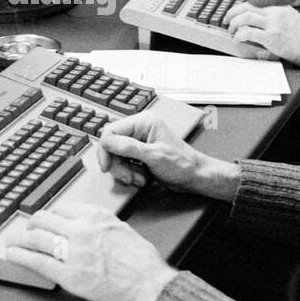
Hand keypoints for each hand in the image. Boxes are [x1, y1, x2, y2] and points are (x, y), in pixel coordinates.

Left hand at [4, 203, 176, 300]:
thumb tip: (84, 225)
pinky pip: (37, 262)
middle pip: (43, 219)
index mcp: (96, 216)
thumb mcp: (122, 229)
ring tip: (14, 243)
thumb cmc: (142, 262)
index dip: (49, 216)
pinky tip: (13, 256)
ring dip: (20, 240)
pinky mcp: (69, 275)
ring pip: (35, 238)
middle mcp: (82, 230)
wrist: (150, 285)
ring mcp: (74, 252)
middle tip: (27, 231)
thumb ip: (100, 224)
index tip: (44, 221)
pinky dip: (20, 257)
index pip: (60, 208)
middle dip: (31, 225)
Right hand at [96, 112, 238, 201]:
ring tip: (137, 178)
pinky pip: (124, 162)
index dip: (106, 150)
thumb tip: (107, 141)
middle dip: (118, 164)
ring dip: (124, 171)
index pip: (111, 131)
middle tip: (127, 176)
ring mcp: (139, 141)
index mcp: (144, 122)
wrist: (194, 177)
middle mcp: (139, 129)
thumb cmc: (182, 164)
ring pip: (116, 156)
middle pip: (112, 145)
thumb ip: (129, 147)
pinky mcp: (139, 153)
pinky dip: (129, 173)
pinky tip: (141, 178)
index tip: (107, 166)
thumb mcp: (154, 156)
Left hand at [225, 2, 299, 70]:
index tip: (234, 14)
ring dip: (234, 24)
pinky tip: (238, 39)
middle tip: (227, 22)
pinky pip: (248, 32)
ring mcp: (274, 24)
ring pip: (244, 17)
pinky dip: (239, 35)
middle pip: (246, 6)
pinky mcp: (272, 37)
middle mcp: (276, 12)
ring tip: (232, 32)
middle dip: (232, 13)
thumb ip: (276, 16)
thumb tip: (257, 19)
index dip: (240, 8)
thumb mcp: (292, 19)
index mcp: (280, 7)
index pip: (254, 2)